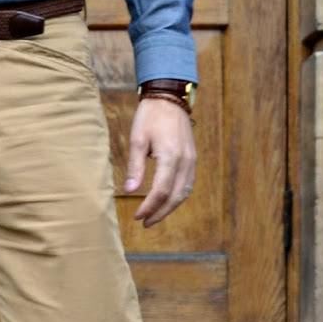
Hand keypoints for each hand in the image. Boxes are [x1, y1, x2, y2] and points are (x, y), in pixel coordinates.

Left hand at [125, 98, 195, 226]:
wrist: (170, 99)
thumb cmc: (150, 117)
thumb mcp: (137, 140)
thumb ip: (135, 167)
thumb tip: (129, 190)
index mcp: (171, 156)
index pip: (161, 190)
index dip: (149, 206)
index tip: (137, 216)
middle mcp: (186, 161)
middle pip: (176, 196)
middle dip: (160, 212)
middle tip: (145, 223)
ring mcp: (192, 160)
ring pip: (185, 192)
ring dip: (170, 207)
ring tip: (154, 216)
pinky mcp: (192, 158)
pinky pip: (188, 183)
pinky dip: (178, 196)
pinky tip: (166, 201)